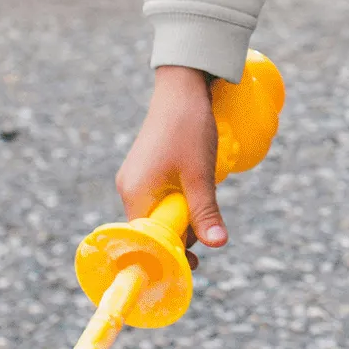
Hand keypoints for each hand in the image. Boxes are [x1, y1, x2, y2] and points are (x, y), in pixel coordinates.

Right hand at [115, 65, 226, 270]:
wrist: (183, 85)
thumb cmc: (189, 126)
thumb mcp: (200, 173)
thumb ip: (205, 211)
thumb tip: (218, 245)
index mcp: (135, 195)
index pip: (147, 241)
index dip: (171, 254)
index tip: (194, 262)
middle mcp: (129, 189)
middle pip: (154, 229)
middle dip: (181, 233)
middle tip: (208, 230)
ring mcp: (136, 178)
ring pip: (160, 212)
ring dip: (183, 213)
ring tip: (204, 195)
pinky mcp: (145, 168)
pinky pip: (160, 196)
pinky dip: (179, 198)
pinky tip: (195, 184)